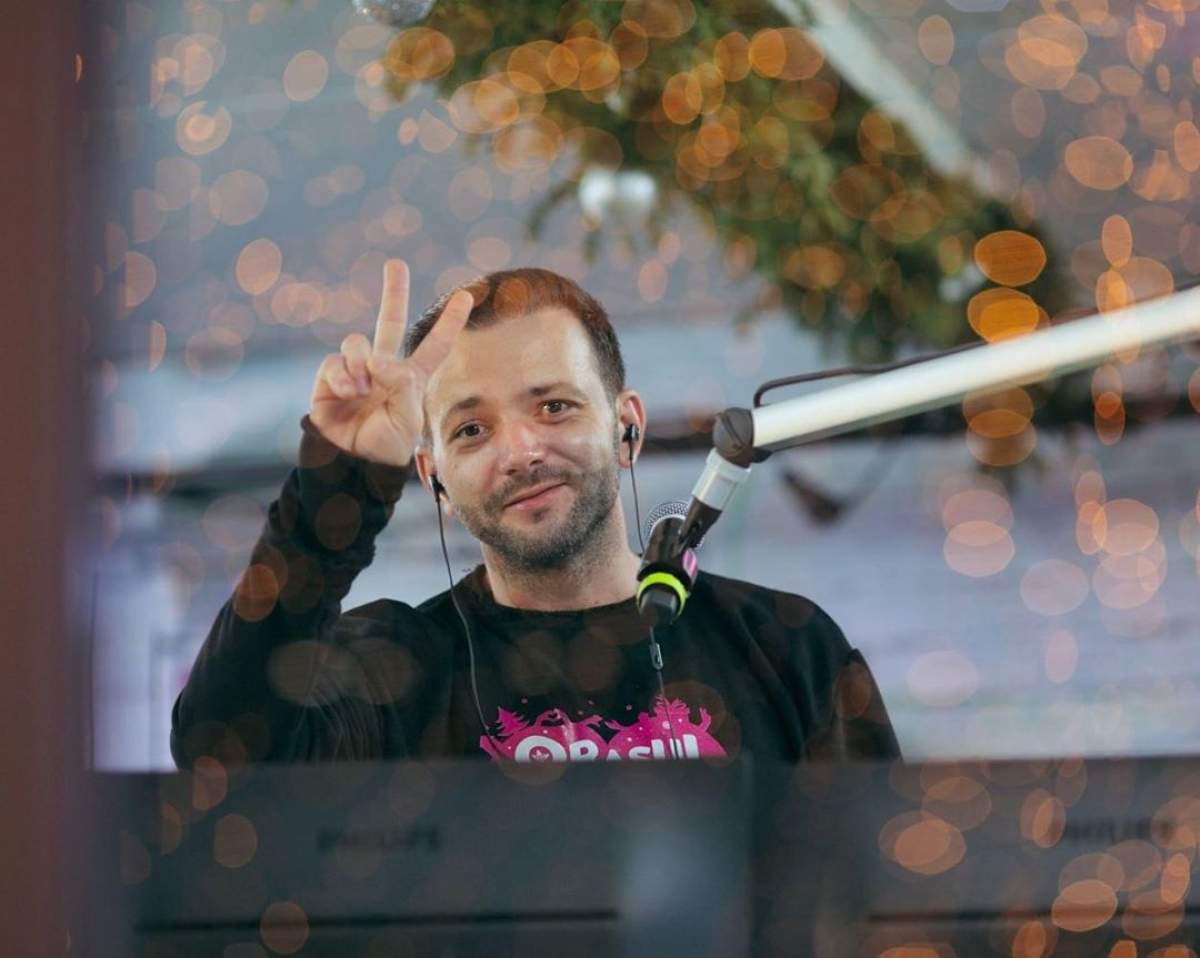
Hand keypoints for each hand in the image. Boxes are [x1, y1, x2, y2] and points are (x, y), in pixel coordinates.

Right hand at [309, 259, 472, 465]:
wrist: (355, 461)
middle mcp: (384, 368)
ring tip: (362, 390)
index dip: (449, 322)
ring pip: (357, 342)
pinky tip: (348, 392)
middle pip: (389, 321)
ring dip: (361, 365)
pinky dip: (342, 376)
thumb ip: (402, 385)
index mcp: (411, 377)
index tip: (467, 296)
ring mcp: (357, 370)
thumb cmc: (388, 445)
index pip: (435, 344)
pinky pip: (335, 361)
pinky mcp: (331, 377)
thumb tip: (376, 360)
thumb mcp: (409, 418)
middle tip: (396, 264)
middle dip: (393, 292)